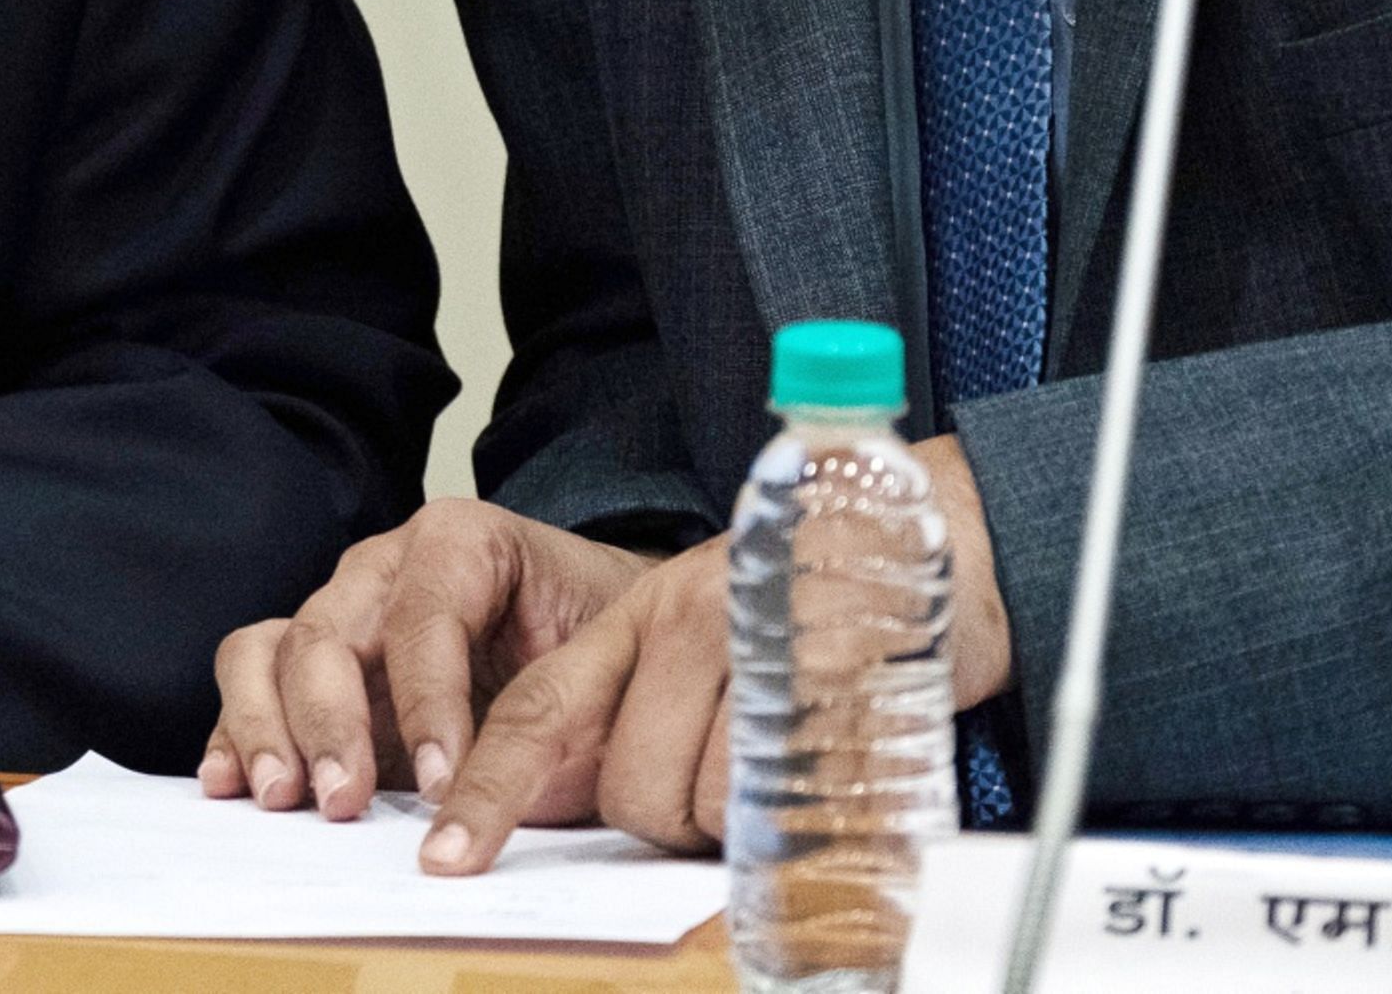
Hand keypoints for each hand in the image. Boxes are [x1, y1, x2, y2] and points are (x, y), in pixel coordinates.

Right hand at [206, 498, 657, 822]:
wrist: (602, 645)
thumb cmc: (600, 646)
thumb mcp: (602, 660)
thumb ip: (559, 707)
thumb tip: (519, 791)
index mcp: (461, 544)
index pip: (423, 614)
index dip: (429, 701)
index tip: (447, 783)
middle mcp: (383, 571)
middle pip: (325, 630)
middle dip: (329, 721)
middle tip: (344, 801)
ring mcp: (338, 619)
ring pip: (267, 649)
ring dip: (264, 725)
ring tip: (281, 798)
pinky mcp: (312, 675)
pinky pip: (250, 685)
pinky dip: (233, 734)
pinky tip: (229, 783)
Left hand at [421, 435, 1015, 872]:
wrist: (941, 536)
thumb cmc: (817, 598)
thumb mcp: (706, 625)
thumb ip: (646, 698)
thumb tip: (597, 796)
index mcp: (642, 613)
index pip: (539, 711)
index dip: (488, 791)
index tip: (450, 855)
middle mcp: (690, 622)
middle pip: (629, 786)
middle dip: (669, 814)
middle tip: (726, 781)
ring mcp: (762, 651)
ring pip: (705, 804)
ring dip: (743, 815)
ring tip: (787, 755)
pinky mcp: (833, 684)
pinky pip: (786, 799)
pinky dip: (803, 812)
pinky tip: (828, 759)